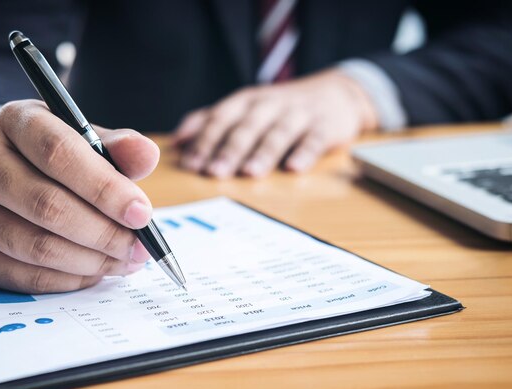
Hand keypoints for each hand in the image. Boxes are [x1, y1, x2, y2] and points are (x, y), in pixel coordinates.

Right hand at [0, 100, 159, 292]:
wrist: (0, 174)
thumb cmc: (55, 158)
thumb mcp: (85, 139)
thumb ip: (118, 148)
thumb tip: (148, 154)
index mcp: (15, 122)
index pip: (59, 153)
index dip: (105, 188)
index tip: (142, 213)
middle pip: (48, 206)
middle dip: (106, 233)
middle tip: (141, 247)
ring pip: (38, 247)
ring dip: (93, 261)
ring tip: (127, 260)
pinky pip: (27, 277)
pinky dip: (72, 280)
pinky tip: (97, 271)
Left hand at [174, 69, 377, 177]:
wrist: (335, 93)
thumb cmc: (280, 107)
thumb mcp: (244, 108)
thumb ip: (210, 122)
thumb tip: (176, 141)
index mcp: (247, 101)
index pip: (221, 118)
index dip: (205, 140)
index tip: (191, 164)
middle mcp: (270, 104)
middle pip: (247, 126)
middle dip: (229, 149)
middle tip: (214, 172)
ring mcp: (298, 114)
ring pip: (279, 132)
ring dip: (263, 152)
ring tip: (250, 172)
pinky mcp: (324, 126)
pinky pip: (314, 139)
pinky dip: (305, 153)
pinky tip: (294, 168)